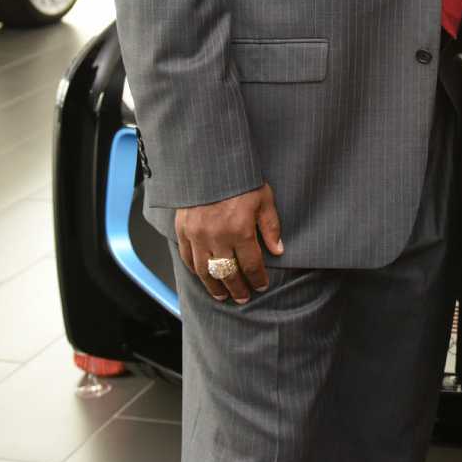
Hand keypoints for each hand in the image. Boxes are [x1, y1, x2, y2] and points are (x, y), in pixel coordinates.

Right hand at [175, 184, 284, 303]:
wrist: (210, 163)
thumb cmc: (240, 179)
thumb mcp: (263, 198)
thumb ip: (271, 226)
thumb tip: (278, 250)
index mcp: (240, 230)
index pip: (251, 265)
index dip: (257, 278)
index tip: (261, 285)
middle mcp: (218, 237)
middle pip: (228, 273)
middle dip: (237, 288)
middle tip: (243, 298)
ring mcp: (198, 235)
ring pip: (206, 271)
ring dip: (215, 286)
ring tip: (222, 296)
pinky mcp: (183, 230)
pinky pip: (188, 258)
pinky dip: (196, 271)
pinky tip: (204, 277)